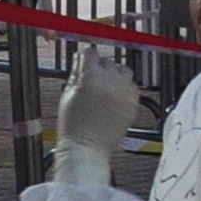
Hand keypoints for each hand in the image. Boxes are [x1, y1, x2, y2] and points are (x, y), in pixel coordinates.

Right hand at [55, 51, 146, 173]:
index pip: (90, 54)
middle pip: (107, 61)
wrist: (87, 147)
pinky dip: (125, 87)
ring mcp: (124, 91)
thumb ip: (75, 74)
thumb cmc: (73, 126)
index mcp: (89, 77)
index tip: (85, 60)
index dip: (86, 57)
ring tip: (106, 86)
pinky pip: (132, 85)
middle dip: (100, 67)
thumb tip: (80, 60)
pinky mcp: (134, 102)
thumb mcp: (67, 96)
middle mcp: (109, 81)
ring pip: (123, 70)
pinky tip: (115, 96)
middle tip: (93, 78)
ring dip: (115, 74)